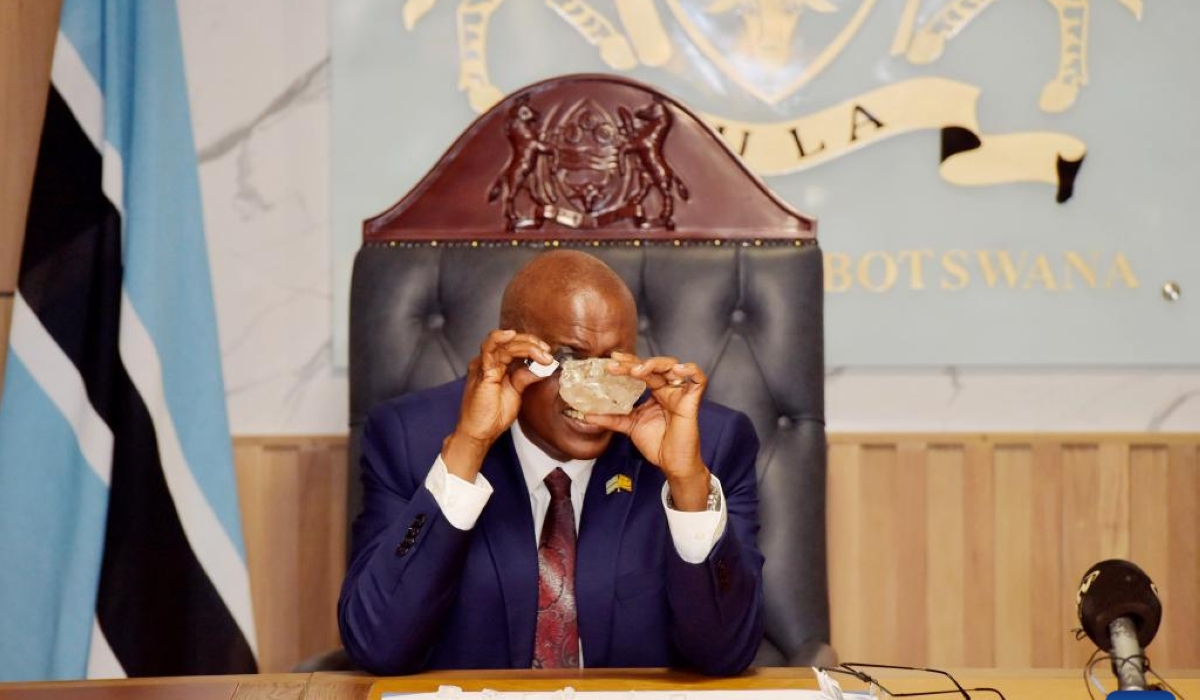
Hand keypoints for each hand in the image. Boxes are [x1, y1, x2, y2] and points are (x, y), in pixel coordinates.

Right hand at [443, 329, 553, 479]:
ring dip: (525, 345)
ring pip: (504, 343)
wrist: (479, 433)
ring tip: (541, 352)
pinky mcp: (482, 371)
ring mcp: (483, 365)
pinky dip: (501, 339)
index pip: (514, 346)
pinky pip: (490, 348)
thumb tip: (543, 367)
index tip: (547, 353)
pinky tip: (512, 336)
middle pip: (510, 342)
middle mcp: (488, 363)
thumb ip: (526, 377)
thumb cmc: (492, 416)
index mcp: (495, 366)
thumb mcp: (515, 392)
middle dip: (532, 343)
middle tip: (547, 352)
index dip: (532, 345)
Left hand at [583, 352, 711, 510]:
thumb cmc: (657, 444)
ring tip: (638, 370)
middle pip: (653, 366)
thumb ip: (611, 418)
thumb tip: (586, 414)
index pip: (641, 370)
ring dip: (655, 364)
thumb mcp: (629, 426)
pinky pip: (698, 380)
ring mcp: (680, 393)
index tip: (611, 360)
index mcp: (655, 392)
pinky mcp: (692, 401)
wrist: (672, 464)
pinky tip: (677, 370)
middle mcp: (667, 389)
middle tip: (616, 364)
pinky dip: (690, 370)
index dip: (628, 362)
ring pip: (673, 366)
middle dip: (634, 363)